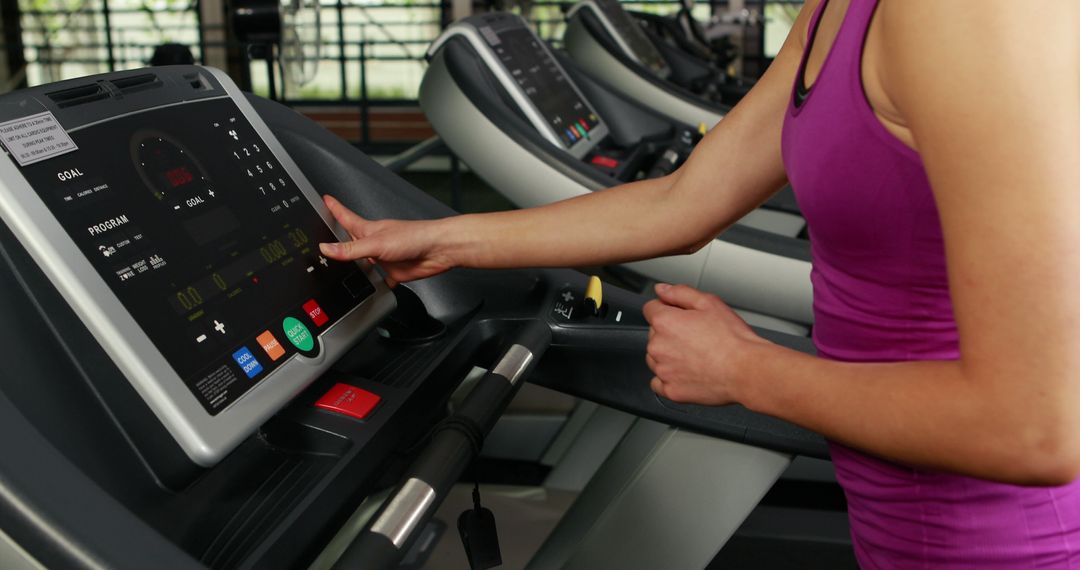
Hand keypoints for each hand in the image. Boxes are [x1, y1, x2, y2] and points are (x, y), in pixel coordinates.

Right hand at [318, 195, 454, 285]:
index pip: (346, 217)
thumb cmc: (415, 237)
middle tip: (327, 236)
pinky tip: (373, 288)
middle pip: (352, 241)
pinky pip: (382, 280)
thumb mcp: (376, 243)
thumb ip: (350, 249)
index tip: (325, 199)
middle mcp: (375, 242)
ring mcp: (385, 257)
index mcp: (369, 230)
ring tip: (343, 268)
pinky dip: (377, 284)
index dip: (335, 208)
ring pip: (365, 262)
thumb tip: (327, 249)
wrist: (440, 250)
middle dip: (340, 240)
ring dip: (356, 265)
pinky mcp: (395, 271)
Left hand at [643, 283, 767, 405]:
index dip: (667, 309)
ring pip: (655, 358)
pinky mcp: (671, 391)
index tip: (681, 316)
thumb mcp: (709, 303)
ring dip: (668, 355)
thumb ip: (680, 292)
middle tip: (697, 336)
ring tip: (695, 355)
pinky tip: (687, 373)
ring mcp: (663, 371)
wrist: (746, 371)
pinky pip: (659, 382)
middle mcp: (658, 347)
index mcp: (665, 322)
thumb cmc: (732, 339)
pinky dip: (669, 378)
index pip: (651, 309)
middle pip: (654, 334)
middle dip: (670, 332)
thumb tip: (662, 290)